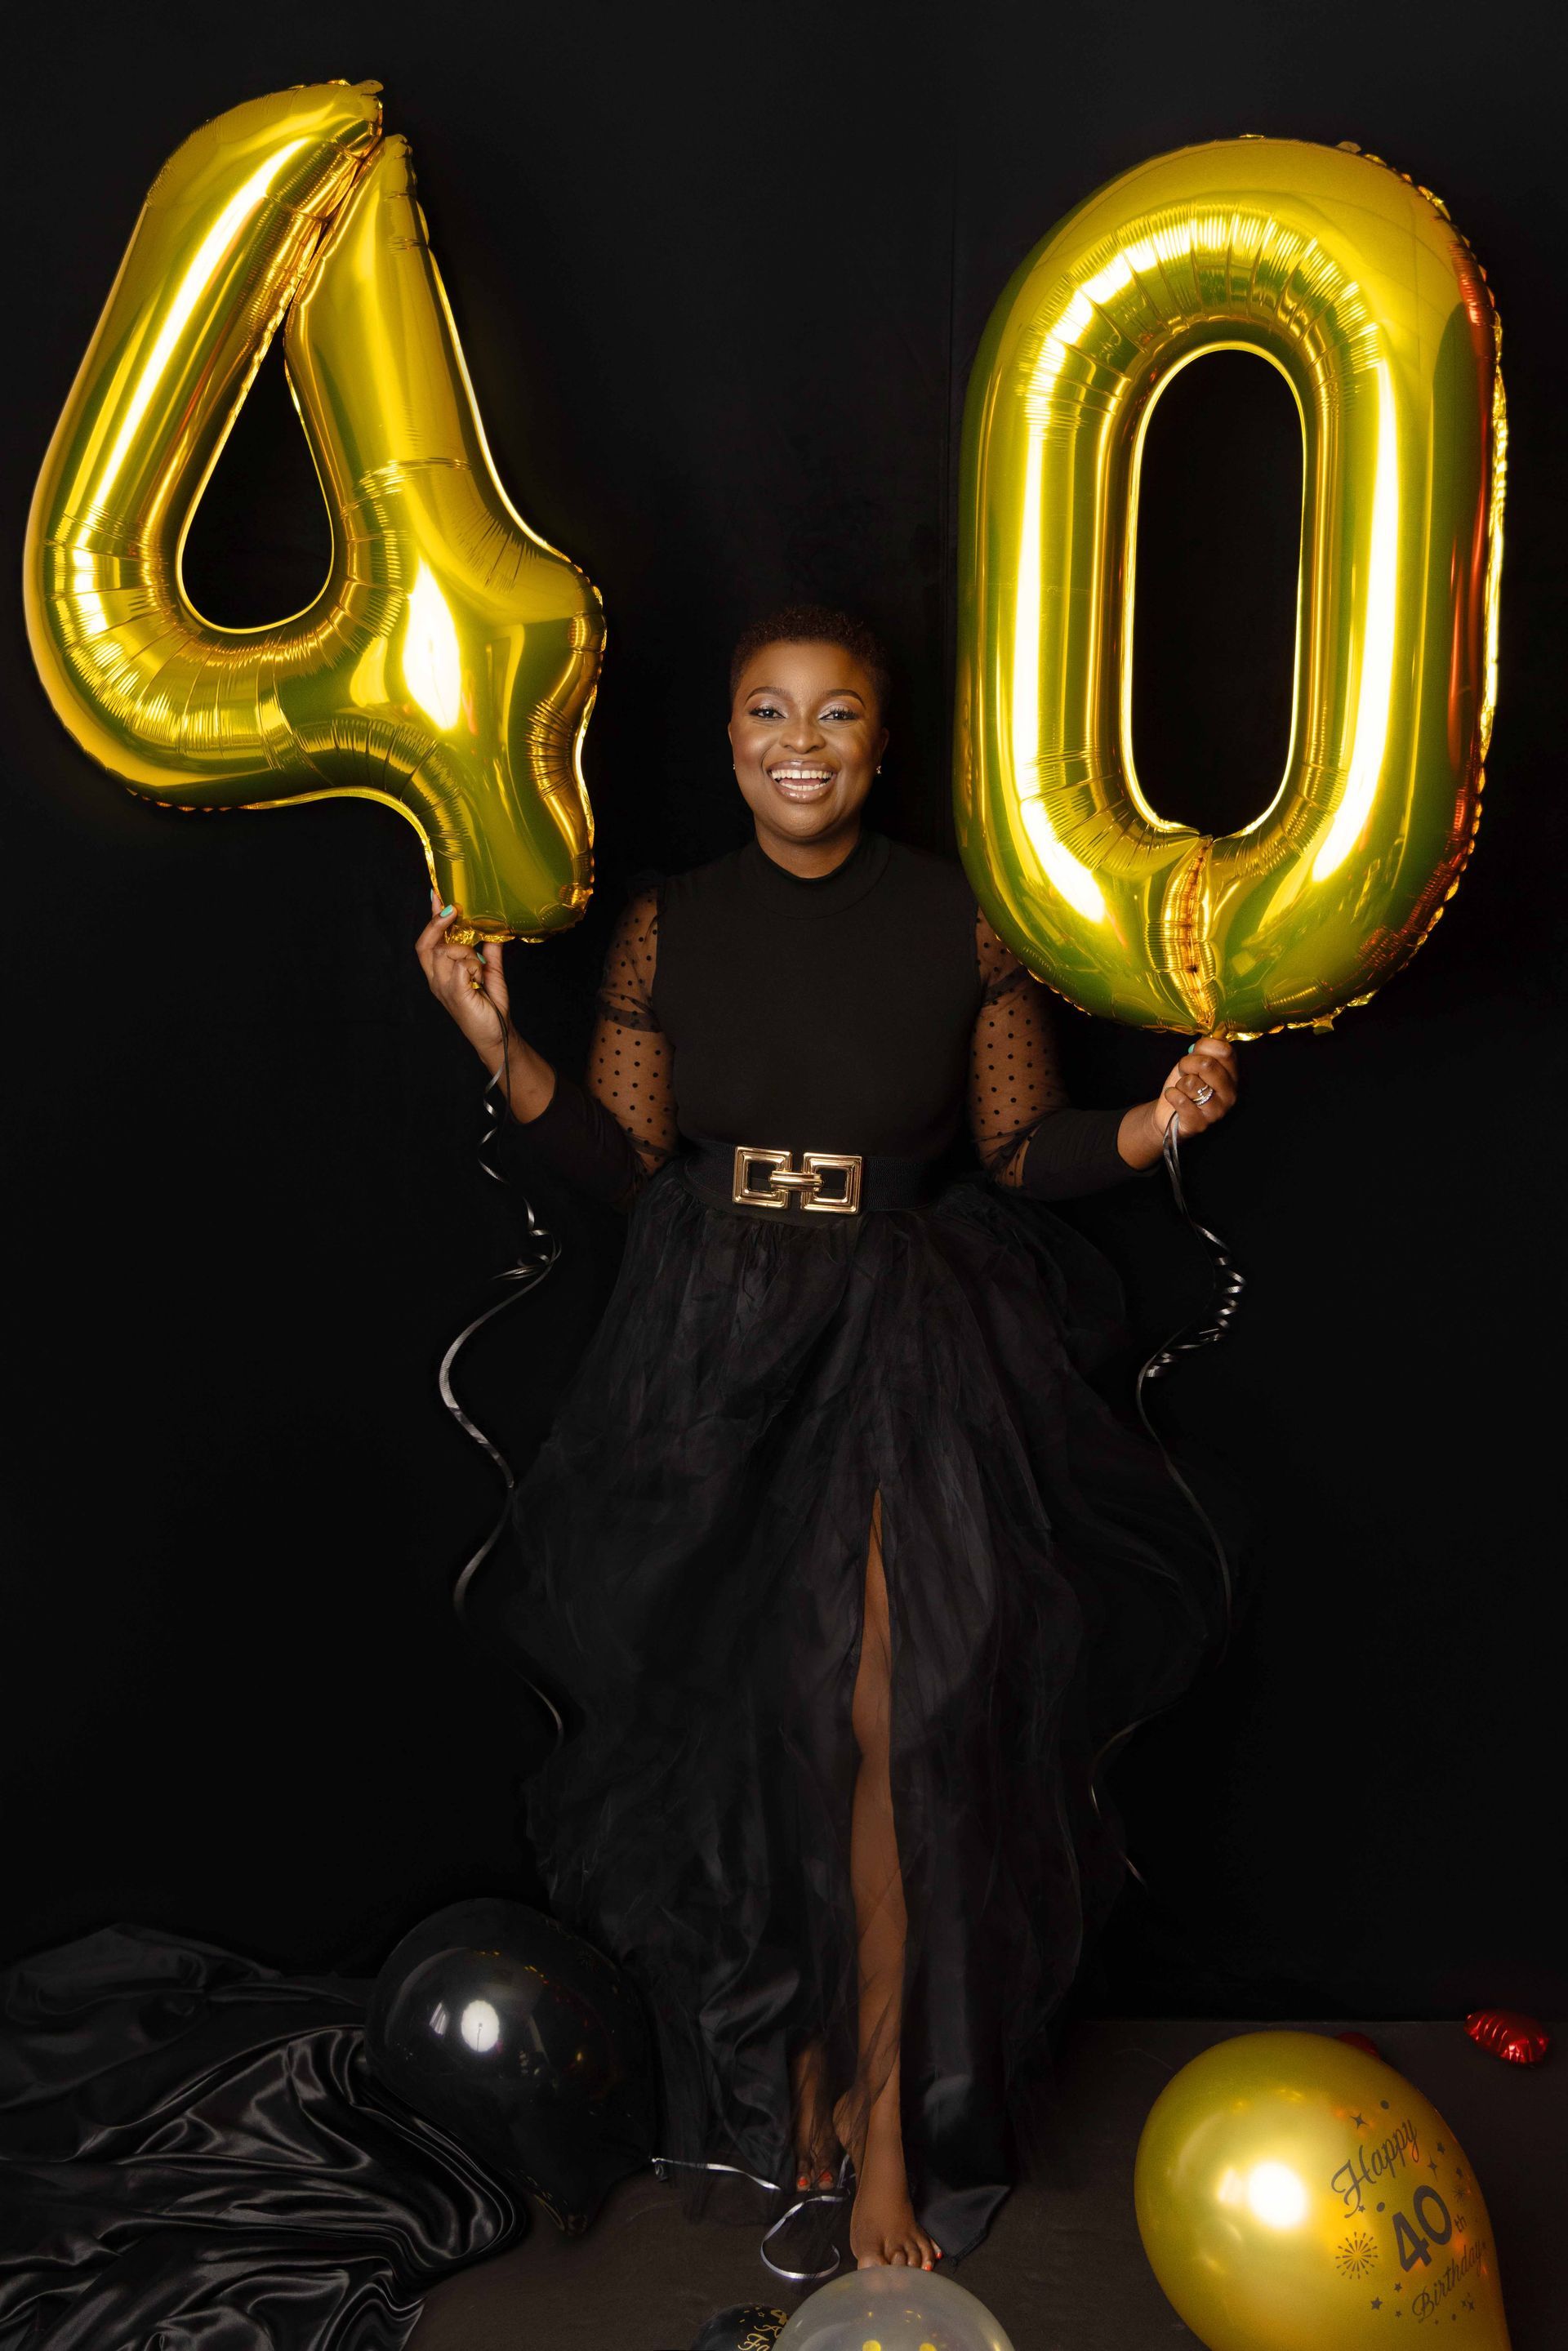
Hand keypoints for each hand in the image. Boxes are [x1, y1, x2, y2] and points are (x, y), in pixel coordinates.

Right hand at [415, 892, 510, 1062]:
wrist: (496, 1035)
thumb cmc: (489, 1007)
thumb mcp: (490, 972)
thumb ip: (489, 951)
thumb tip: (495, 929)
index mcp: (440, 973)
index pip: (428, 941)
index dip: (431, 917)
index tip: (437, 894)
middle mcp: (436, 979)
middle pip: (425, 943)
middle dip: (438, 924)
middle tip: (455, 911)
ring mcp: (442, 987)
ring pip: (446, 951)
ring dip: (467, 953)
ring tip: (479, 970)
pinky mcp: (455, 993)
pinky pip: (461, 966)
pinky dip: (474, 967)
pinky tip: (480, 979)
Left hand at [1153, 1034, 1238, 1139]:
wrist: (1168, 1113)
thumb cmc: (1184, 1085)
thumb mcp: (1194, 1064)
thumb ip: (1203, 1052)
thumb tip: (1208, 1039)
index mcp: (1231, 1075)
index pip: (1225, 1050)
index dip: (1203, 1047)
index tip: (1194, 1054)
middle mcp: (1230, 1094)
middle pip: (1208, 1064)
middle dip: (1187, 1064)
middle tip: (1184, 1072)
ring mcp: (1217, 1111)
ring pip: (1192, 1083)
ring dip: (1180, 1084)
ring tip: (1182, 1090)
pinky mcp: (1200, 1124)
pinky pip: (1181, 1101)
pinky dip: (1171, 1095)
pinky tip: (1174, 1097)